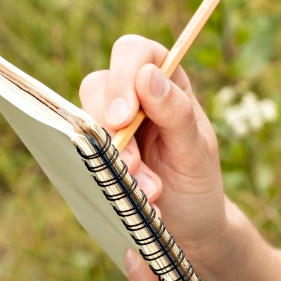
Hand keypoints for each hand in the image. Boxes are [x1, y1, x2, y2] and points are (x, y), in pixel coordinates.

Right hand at [80, 36, 233, 260]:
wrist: (189, 227)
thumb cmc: (198, 182)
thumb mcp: (196, 149)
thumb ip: (175, 112)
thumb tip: (147, 74)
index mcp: (166, 81)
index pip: (134, 52)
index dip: (122, 77)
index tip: (123, 119)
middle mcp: (134, 96)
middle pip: (99, 86)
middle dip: (110, 130)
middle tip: (134, 166)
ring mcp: (110, 124)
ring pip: (86, 122)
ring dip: (112, 160)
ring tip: (149, 191)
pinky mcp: (95, 152)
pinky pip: (83, 154)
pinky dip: (105, 178)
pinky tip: (134, 200)